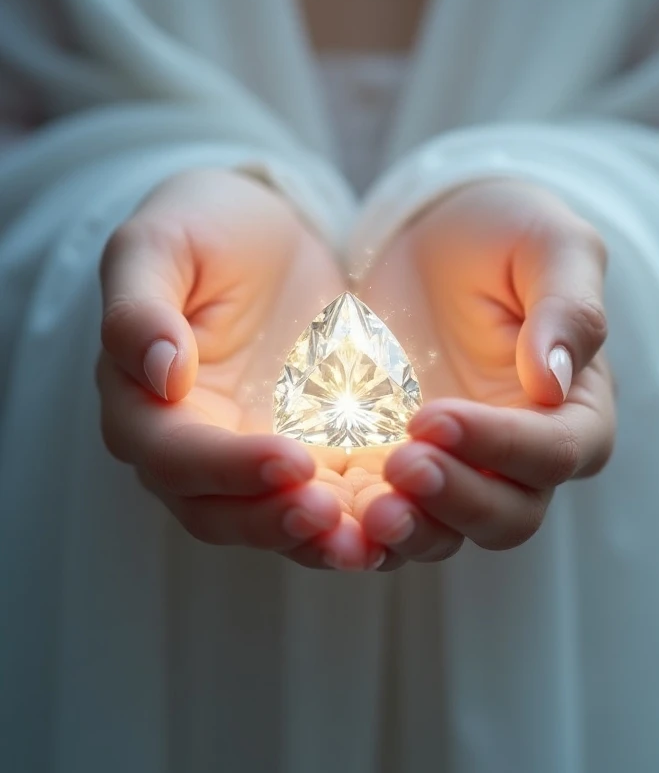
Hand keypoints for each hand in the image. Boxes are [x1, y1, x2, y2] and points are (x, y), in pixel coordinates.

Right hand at [98, 169, 374, 566]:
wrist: (267, 233)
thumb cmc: (203, 229)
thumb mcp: (159, 243)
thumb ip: (140, 307)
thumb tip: (159, 374)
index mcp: (143, 403)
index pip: (172, 456)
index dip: (226, 467)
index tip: (290, 459)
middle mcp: (191, 450)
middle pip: (218, 513)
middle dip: (274, 521)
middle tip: (333, 516)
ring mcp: (251, 462)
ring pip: (276, 525)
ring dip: (322, 542)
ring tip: (374, 541)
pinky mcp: (312, 459)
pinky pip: (332, 507)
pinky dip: (363, 523)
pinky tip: (405, 520)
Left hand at [356, 179, 615, 565]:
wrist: (430, 237)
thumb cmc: (503, 233)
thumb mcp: (549, 245)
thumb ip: (568, 307)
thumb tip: (553, 382)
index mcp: (573, 408)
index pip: (556, 452)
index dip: (500, 445)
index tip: (432, 416)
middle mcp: (520, 457)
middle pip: (507, 515)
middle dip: (455, 500)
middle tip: (398, 466)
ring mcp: (456, 470)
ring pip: (444, 532)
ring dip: (407, 530)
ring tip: (362, 509)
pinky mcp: (392, 470)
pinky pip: (381, 518)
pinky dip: (355, 528)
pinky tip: (318, 511)